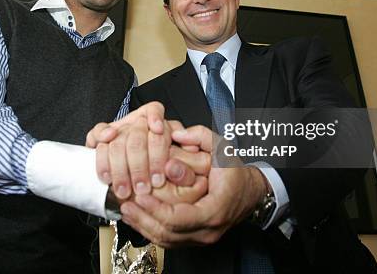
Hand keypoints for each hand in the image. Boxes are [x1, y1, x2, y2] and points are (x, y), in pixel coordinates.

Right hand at [87, 102, 209, 199]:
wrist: (140, 172)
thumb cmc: (165, 163)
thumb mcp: (182, 156)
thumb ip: (188, 152)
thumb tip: (191, 149)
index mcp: (156, 119)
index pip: (154, 111)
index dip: (155, 120)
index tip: (160, 131)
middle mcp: (135, 121)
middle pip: (136, 136)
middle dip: (140, 164)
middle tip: (144, 187)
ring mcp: (118, 128)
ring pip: (117, 143)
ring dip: (120, 170)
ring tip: (125, 191)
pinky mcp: (101, 136)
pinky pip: (97, 135)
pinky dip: (100, 152)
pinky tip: (105, 167)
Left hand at [119, 126, 267, 247]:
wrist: (251, 192)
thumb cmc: (235, 171)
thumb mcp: (222, 148)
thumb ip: (200, 137)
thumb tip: (177, 135)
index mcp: (215, 210)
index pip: (180, 218)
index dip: (156, 209)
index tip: (140, 196)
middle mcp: (208, 230)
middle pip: (168, 234)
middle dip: (143, 219)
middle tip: (125, 204)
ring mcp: (202, 238)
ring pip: (166, 241)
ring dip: (143, 226)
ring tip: (126, 210)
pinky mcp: (195, 239)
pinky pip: (169, 241)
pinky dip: (150, 230)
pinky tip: (137, 217)